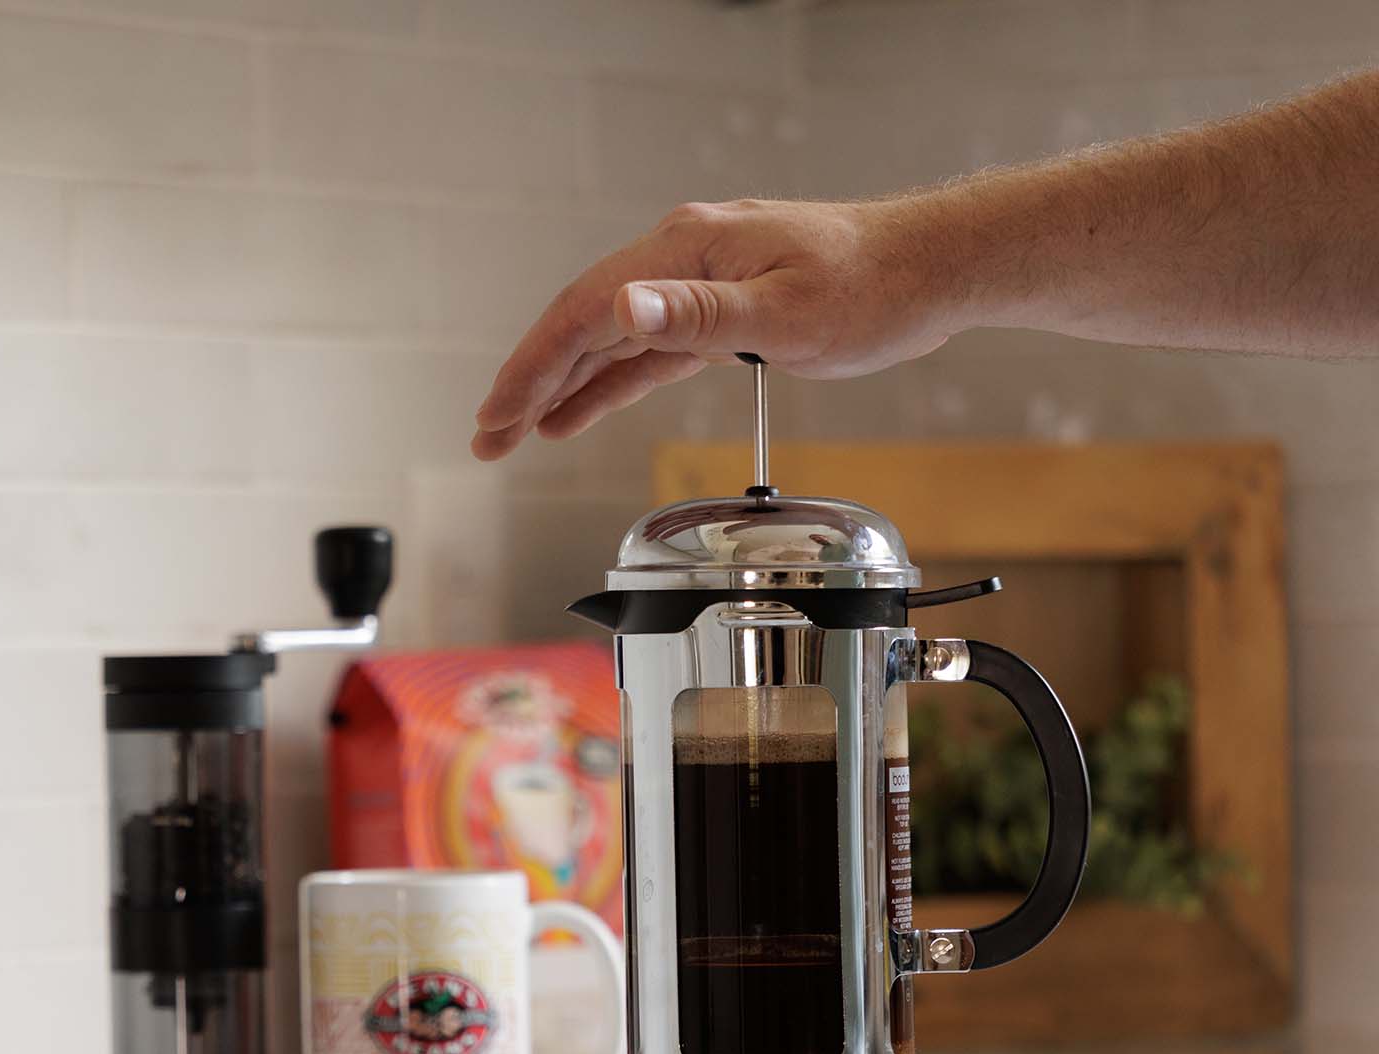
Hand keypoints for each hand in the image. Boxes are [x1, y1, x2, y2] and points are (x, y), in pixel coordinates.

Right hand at [469, 198, 955, 459]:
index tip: (497, 415)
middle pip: (583, 322)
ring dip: (563, 386)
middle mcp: (683, 258)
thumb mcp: (786, 310)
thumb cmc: (874, 288)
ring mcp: (701, 282)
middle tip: (487, 436)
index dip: (534, 366)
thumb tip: (624, 303)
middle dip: (531, 382)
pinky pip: (649, 350)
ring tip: (516, 431)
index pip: (584, 310)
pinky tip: (580, 409)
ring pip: (611, 339)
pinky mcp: (723, 309)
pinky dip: (610, 381)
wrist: (934, 270)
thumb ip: (699, 313)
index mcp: (687, 248)